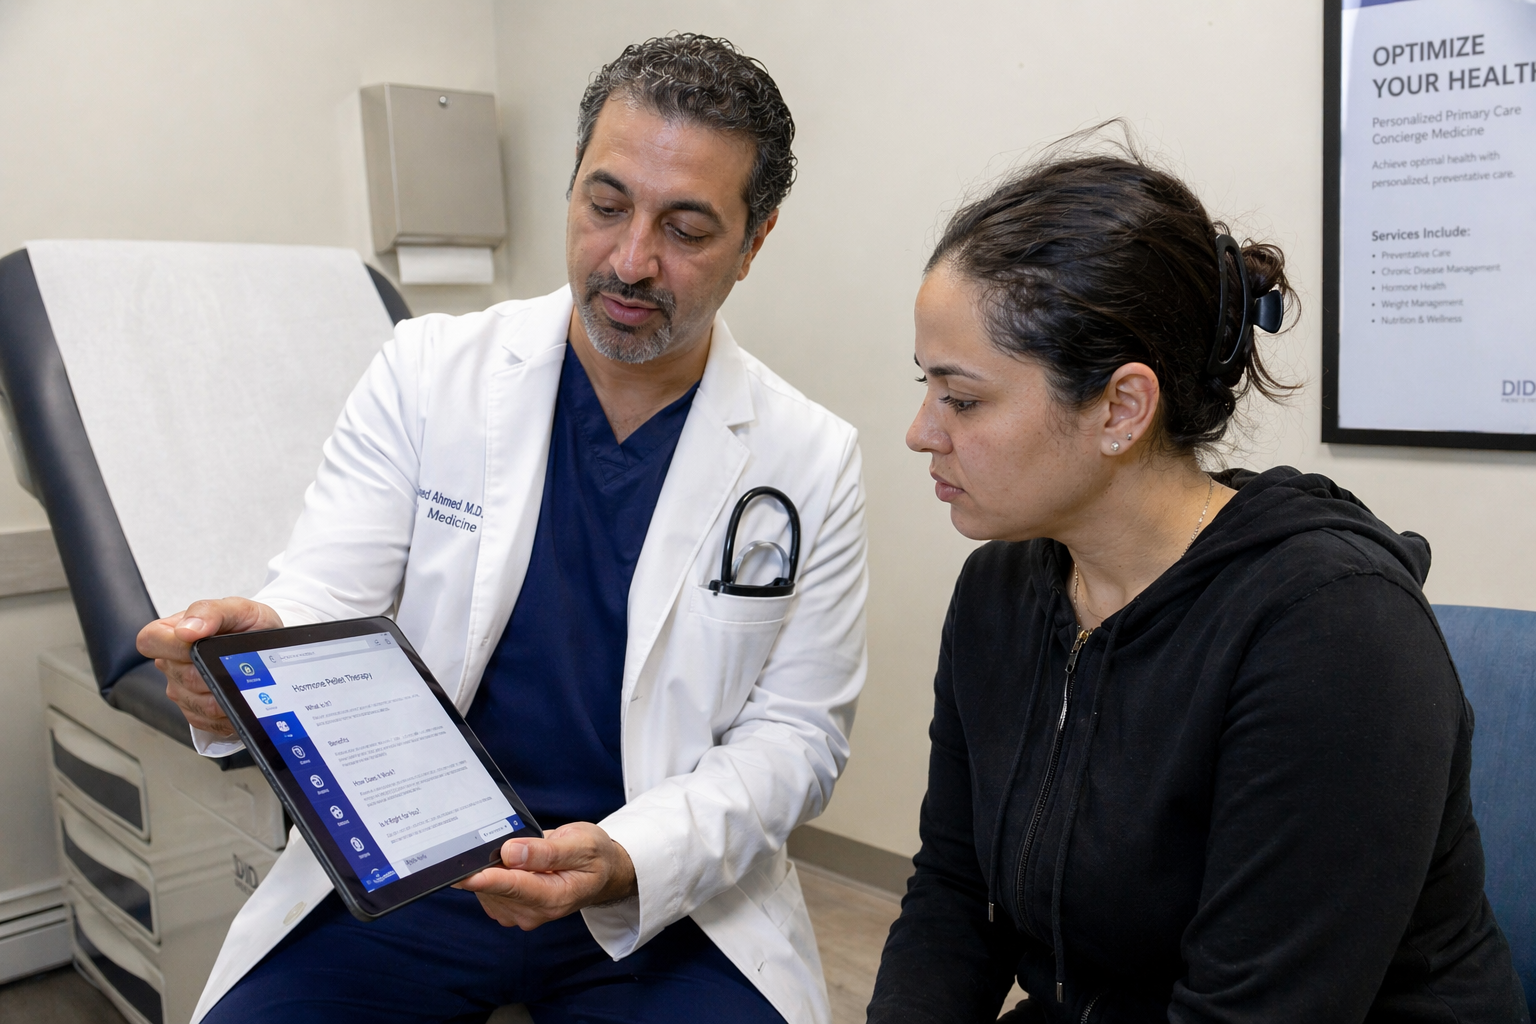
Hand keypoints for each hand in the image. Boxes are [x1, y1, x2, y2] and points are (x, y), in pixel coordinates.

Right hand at [136, 597, 282, 736]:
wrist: (268, 646)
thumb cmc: (249, 625)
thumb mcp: (238, 608)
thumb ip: (210, 611)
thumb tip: (186, 629)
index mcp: (172, 633)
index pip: (150, 641)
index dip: (172, 645)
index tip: (197, 644)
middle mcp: (171, 663)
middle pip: (182, 676)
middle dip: (213, 670)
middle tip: (237, 662)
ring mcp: (182, 690)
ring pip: (198, 702)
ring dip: (224, 693)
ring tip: (244, 680)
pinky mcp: (196, 712)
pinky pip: (208, 720)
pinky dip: (229, 711)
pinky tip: (240, 697)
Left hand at [455, 822, 636, 929]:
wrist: (601, 872)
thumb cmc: (594, 855)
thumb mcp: (581, 844)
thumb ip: (546, 851)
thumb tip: (511, 852)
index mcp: (556, 897)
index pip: (515, 887)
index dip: (488, 879)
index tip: (463, 874)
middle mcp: (535, 912)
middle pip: (496, 888)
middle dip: (489, 864)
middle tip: (501, 838)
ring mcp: (521, 914)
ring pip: (487, 890)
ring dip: (491, 868)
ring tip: (516, 850)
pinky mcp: (511, 910)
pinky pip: (487, 891)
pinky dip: (490, 875)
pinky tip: (508, 863)